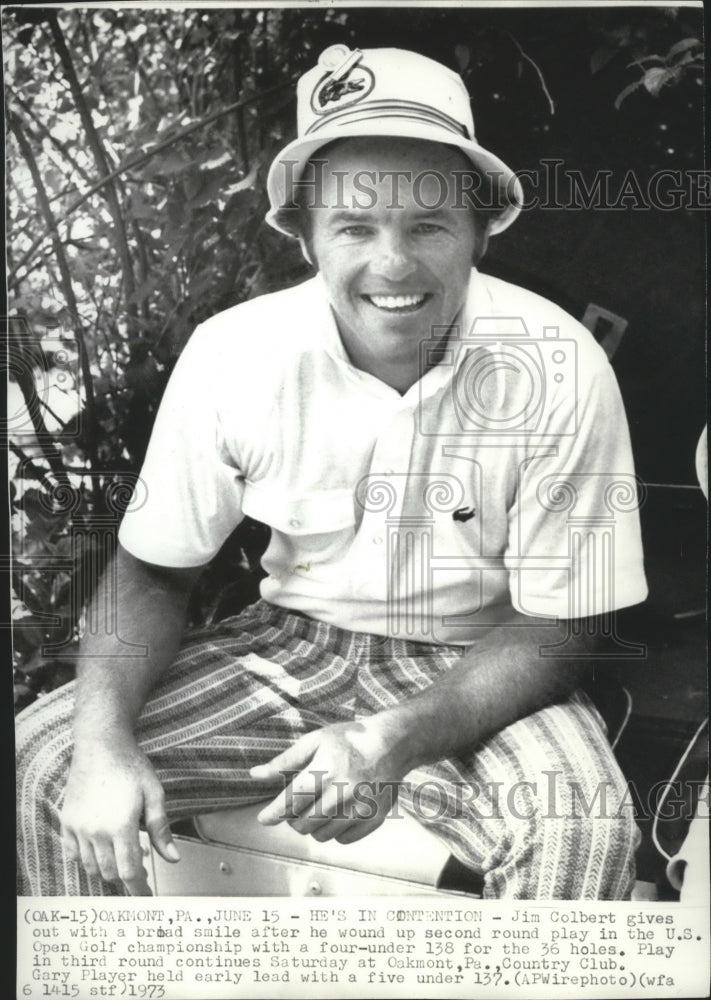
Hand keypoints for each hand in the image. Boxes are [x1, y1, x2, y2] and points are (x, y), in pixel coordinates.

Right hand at [60, 739, 179, 894]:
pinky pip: (73, 854)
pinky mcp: (68, 821)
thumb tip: (172, 857)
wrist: (101, 745)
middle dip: (126, 879)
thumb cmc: (130, 765)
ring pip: (91, 866)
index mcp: (122, 826)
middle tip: (139, 874)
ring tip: (121, 861)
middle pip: (110, 873)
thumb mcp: (154, 794)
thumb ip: (161, 829)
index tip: (145, 897)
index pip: (129, 872)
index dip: (138, 889)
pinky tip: (98, 853)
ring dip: (107, 871)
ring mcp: (79, 827)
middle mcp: (97, 831)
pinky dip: (85, 860)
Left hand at [249, 718, 407, 844]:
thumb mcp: (315, 741)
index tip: (264, 819)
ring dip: (312, 827)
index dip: (274, 813)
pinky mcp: (374, 818)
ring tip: (315, 810)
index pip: (292, 800)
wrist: (391, 743)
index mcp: (325, 770)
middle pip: (304, 823)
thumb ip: (285, 761)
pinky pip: (344, 839)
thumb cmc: (349, 739)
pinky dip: (334, 832)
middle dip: (293, 819)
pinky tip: (335, 815)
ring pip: (322, 835)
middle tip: (295, 808)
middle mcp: (343, 792)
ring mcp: (361, 807)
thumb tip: (255, 774)